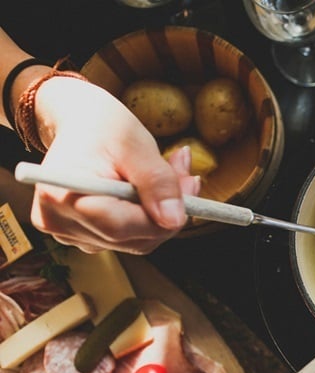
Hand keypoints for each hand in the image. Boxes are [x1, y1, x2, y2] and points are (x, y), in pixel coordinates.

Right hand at [29, 77, 199, 253]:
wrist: (80, 124)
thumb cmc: (101, 126)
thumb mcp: (134, 143)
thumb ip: (157, 181)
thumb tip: (174, 220)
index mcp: (60, 196)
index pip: (119, 227)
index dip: (161, 216)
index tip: (189, 186)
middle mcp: (59, 222)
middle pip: (132, 238)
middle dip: (168, 211)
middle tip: (188, 175)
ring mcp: (70, 234)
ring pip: (137, 241)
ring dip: (163, 213)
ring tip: (172, 173)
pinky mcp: (85, 237)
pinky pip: (131, 238)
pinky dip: (150, 217)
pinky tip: (154, 190)